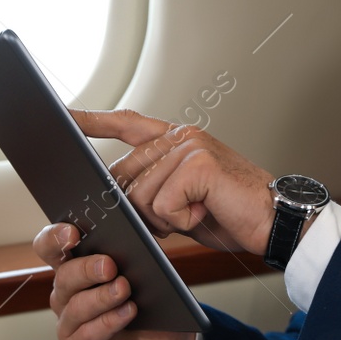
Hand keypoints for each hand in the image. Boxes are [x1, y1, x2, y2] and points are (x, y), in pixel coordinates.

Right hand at [32, 222, 196, 339]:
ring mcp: (67, 325)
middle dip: (86, 269)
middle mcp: (64, 296)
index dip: (55, 239)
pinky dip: (107, 323)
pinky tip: (127, 312)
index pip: (50, 247)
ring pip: (75, 307)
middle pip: (64, 277)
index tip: (73, 233)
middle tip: (109, 266)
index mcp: (73, 268)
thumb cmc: (151, 302)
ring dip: (101, 297)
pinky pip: (85, 336)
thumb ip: (130, 253)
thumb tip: (128, 236)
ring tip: (124, 290)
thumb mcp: (144, 271)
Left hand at [70, 108, 275, 254]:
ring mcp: (190, 147)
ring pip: (141, 196)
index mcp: (176, 140)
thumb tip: (113, 197)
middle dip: (142, 209)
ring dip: (165, 219)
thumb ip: (150, 189)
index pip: (126, 124)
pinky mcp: (198, 164)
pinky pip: (162, 205)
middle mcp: (181, 136)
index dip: (94, 121)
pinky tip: (205, 213)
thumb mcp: (180, 201)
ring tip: (198, 212)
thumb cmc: (230, 213)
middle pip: (126, 177)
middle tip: (180, 216)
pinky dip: (181, 221)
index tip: (65, 116)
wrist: (275, 223)